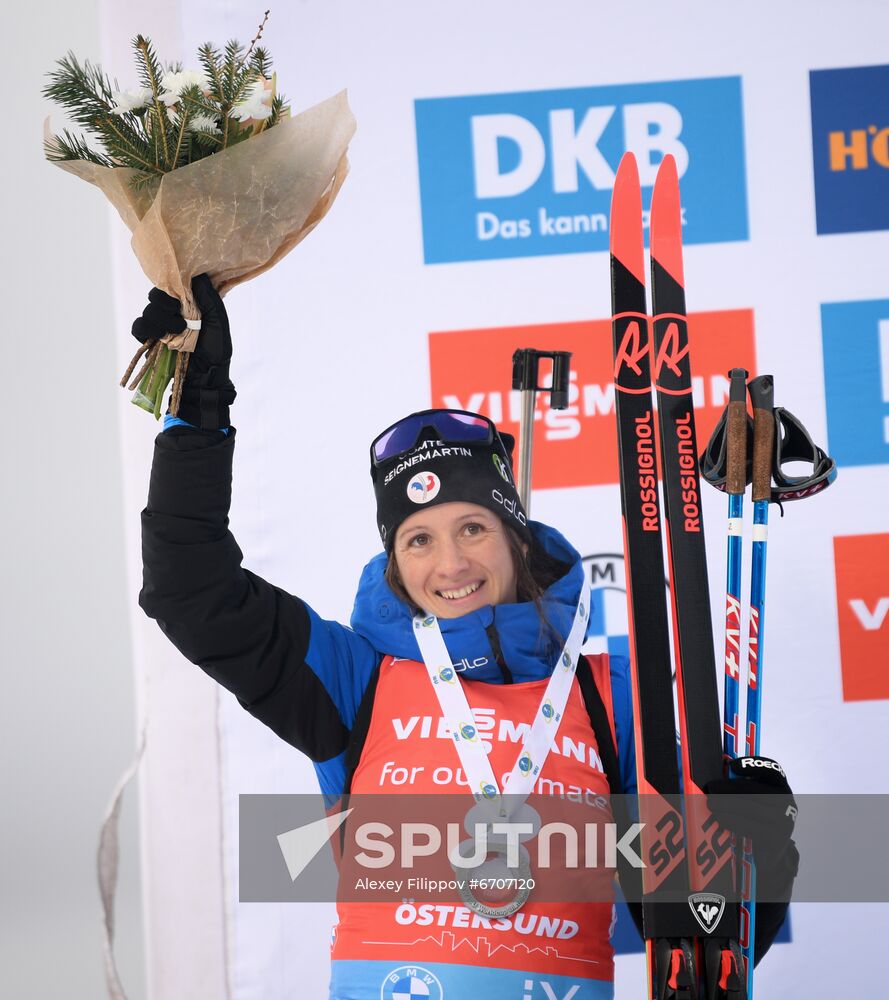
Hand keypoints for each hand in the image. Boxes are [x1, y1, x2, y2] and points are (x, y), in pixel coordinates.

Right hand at [131, 275, 234, 429]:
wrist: (207, 377)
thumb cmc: (216, 350)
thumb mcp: (218, 322)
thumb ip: (210, 300)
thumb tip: (199, 275)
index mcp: (188, 305)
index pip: (171, 285)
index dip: (173, 288)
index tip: (182, 298)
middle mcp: (172, 313)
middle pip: (156, 296)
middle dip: (166, 305)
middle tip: (181, 317)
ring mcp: (160, 326)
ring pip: (148, 311)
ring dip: (160, 319)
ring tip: (177, 331)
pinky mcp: (151, 340)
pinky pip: (139, 328)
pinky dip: (145, 329)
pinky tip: (159, 337)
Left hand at [705, 756, 796, 868]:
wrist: (772, 849)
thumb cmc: (757, 817)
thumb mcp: (755, 798)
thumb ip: (742, 782)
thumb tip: (721, 764)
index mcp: (781, 786)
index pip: (772, 770)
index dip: (752, 765)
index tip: (732, 765)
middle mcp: (787, 802)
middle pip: (754, 790)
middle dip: (728, 787)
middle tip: (710, 787)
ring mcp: (784, 821)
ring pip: (749, 808)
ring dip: (725, 804)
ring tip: (710, 803)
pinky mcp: (776, 839)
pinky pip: (749, 827)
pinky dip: (731, 821)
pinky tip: (720, 818)